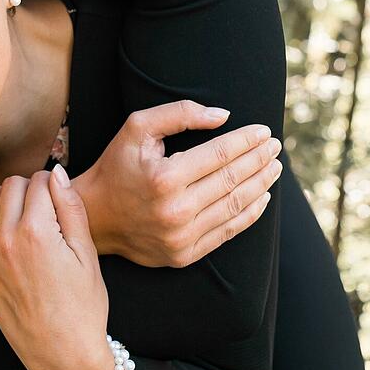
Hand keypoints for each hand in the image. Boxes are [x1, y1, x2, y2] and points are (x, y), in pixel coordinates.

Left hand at [0, 167, 113, 369]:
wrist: (62, 351)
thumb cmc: (82, 307)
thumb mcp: (88, 254)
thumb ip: (71, 208)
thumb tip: (57, 173)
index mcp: (38, 232)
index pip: (38, 182)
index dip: (52, 182)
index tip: (59, 193)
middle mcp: (7, 240)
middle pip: (10, 186)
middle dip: (29, 186)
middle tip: (43, 201)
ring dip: (2, 196)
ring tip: (20, 207)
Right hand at [73, 100, 280, 266]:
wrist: (93, 217)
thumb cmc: (115, 166)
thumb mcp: (136, 128)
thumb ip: (178, 114)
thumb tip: (223, 116)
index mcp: (165, 177)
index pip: (220, 154)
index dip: (247, 140)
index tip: (264, 130)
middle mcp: (175, 210)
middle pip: (233, 179)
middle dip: (259, 159)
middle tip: (276, 146)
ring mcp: (181, 237)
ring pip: (235, 206)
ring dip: (261, 185)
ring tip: (274, 168)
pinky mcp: (183, 255)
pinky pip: (227, 232)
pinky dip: (249, 214)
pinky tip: (261, 197)